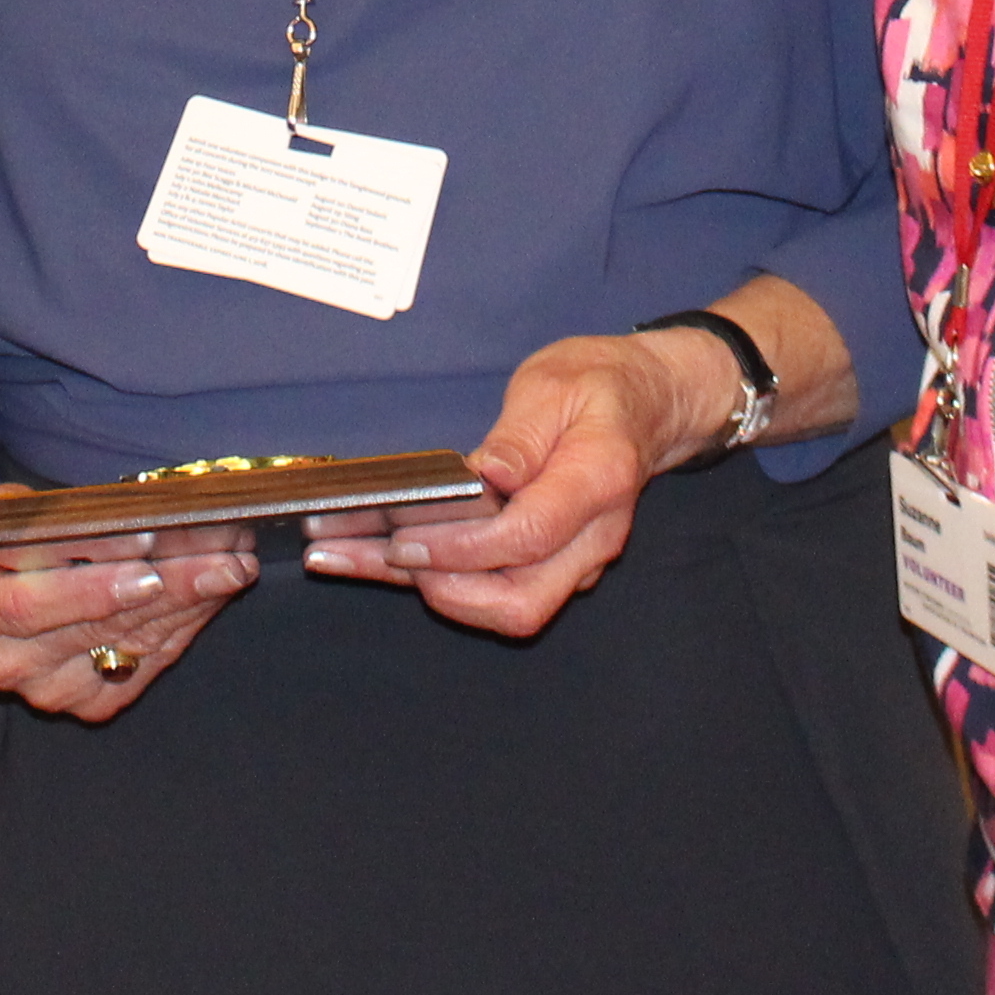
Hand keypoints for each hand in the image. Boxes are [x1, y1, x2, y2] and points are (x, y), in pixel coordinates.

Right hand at [0, 449, 258, 724]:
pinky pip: (147, 662)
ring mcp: (45, 692)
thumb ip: (44, 522)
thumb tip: (125, 518)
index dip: (90, 584)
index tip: (148, 554)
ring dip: (191, 603)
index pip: (28, 603)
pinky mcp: (86, 704)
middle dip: (168, 587)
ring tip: (233, 564)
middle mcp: (0, 664)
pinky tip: (214, 591)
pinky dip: (186, 624)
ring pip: (130, 645)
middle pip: (94, 627)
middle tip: (223, 555)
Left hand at [300, 328, 725, 636]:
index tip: (404, 538)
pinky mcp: (551, 567)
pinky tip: (375, 559)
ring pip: (506, 608)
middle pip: (519, 603)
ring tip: (348, 558)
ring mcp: (575, 561)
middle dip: (443, 590)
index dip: (461, 547)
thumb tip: (488, 477)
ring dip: (428, 592)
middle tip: (376, 555)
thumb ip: (521, 434)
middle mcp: (592, 538)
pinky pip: (497, 591)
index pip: (527, 537)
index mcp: (596, 482)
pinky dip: (440, 582)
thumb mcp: (554, 385)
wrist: (646, 404)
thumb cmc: (597, 385)